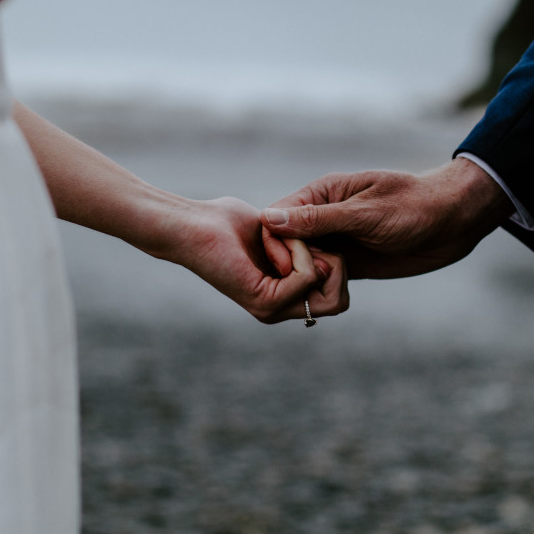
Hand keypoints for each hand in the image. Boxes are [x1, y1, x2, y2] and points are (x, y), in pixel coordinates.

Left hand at [165, 197, 349, 323]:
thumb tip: (331, 253)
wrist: (192, 224)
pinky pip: (308, 275)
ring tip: (282, 239)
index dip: (332, 262)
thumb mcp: (278, 232)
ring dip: (313, 252)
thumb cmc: (226, 222)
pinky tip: (271, 240)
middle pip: (341, 301)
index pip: (338, 296)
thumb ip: (304, 242)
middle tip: (299, 241)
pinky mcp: (265, 302)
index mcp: (284, 298)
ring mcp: (273, 310)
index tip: (302, 238)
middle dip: (334, 263)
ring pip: (332, 291)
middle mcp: (280, 311)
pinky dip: (297, 248)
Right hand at [261, 159, 512, 278]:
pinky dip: (320, 290)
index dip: (274, 244)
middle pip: (285, 245)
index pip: (278, 218)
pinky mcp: (349, 263)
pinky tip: (324, 300)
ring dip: (304, 281)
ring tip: (316, 295)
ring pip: (302, 265)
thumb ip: (319, 219)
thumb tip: (270, 220)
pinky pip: (323, 278)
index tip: (286, 268)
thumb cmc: (415, 206)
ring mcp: (336, 241)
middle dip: (288, 267)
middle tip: (304, 286)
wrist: (455, 222)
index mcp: (322, 194)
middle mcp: (324, 217)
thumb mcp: (365, 214)